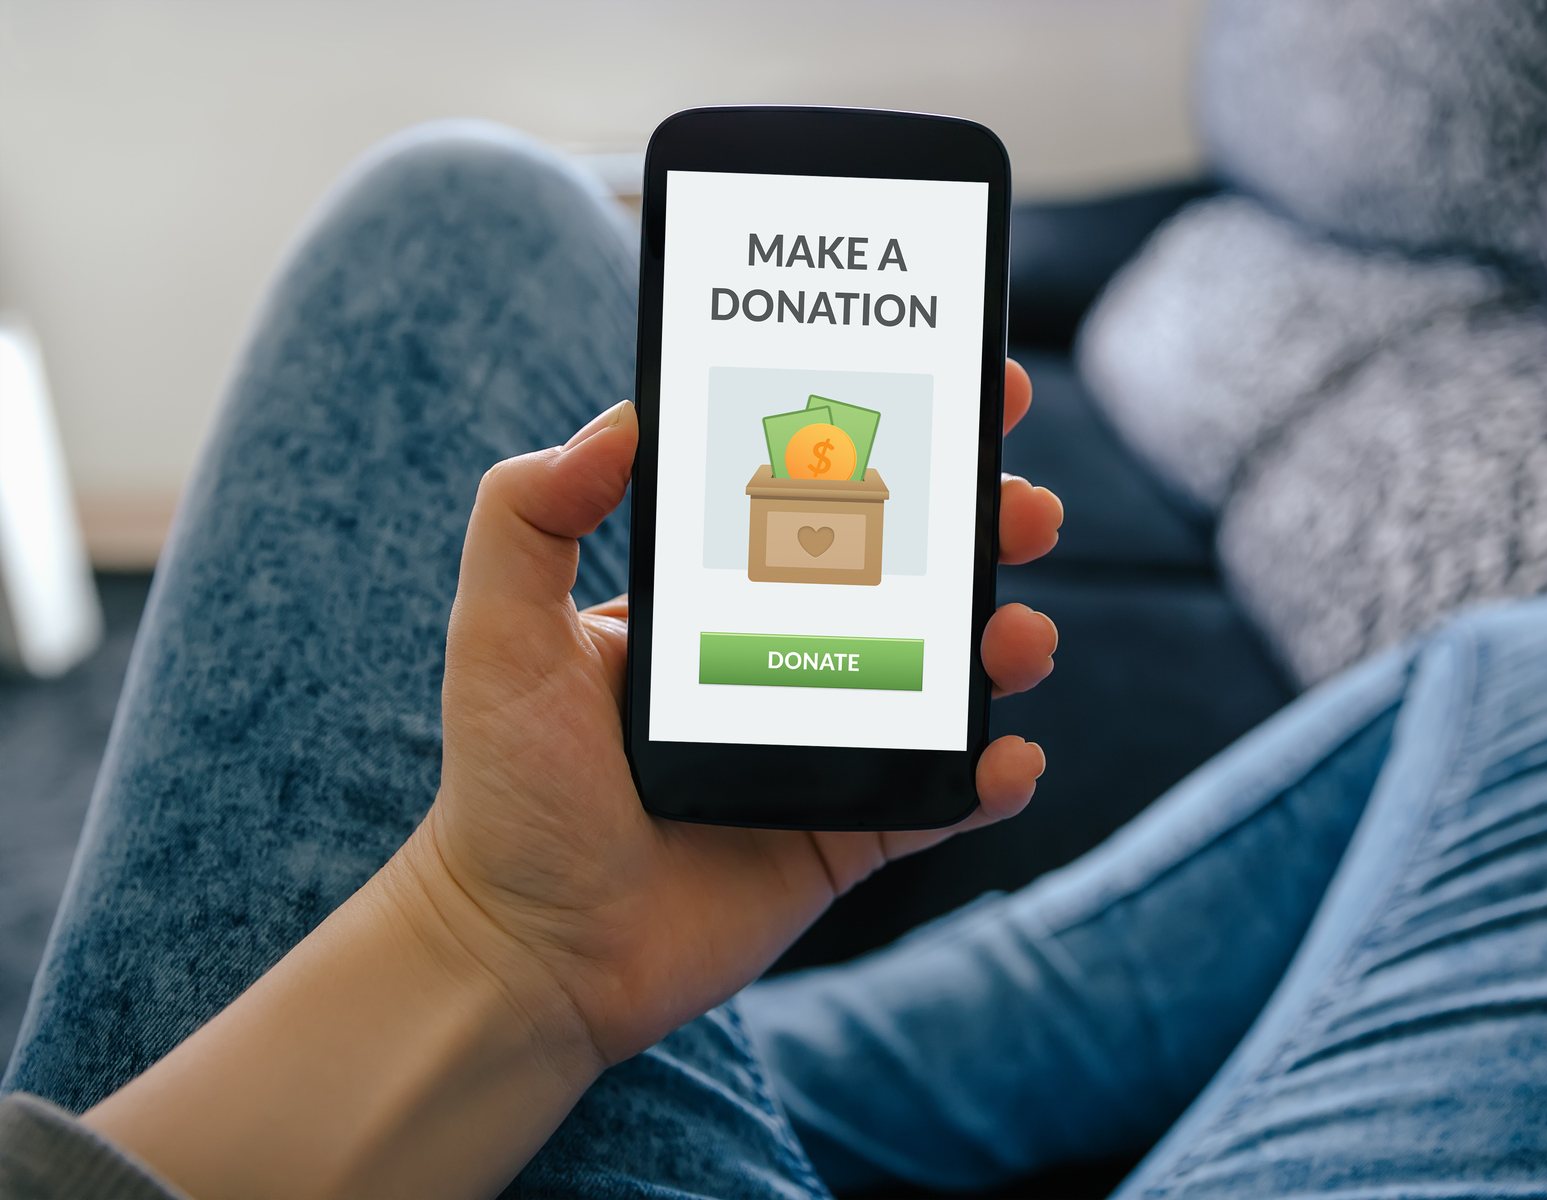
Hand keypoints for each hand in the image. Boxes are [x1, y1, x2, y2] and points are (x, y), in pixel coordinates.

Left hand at [412, 360, 1061, 1067]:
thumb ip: (530, 515)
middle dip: (984, 531)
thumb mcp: (501, 633)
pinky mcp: (848, 834)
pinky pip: (942, 799)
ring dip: (1004, 646)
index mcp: (720, 599)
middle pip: (913, 575)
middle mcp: (787, 657)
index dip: (899, 441)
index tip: (962, 385)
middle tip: (1023, 509)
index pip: (824, 497)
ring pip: (945, 680)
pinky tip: (1009, 758)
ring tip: (1020, 635)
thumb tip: (618, 419)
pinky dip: (991, 779)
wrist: (526, 951)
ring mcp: (827, 746)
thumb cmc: (505, 789)